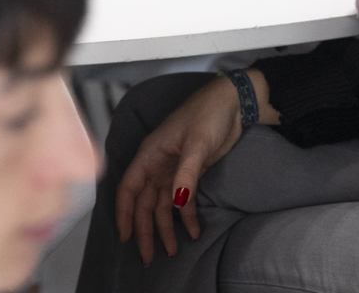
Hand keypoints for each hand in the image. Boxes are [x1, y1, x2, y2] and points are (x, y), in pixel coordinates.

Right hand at [116, 71, 277, 263]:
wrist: (234, 103)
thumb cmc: (208, 113)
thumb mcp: (197, 144)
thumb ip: (186, 174)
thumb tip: (176, 202)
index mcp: (151, 153)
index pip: (129, 186)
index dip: (124, 212)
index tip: (125, 235)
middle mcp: (157, 163)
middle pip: (144, 202)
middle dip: (145, 229)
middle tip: (148, 255)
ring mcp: (173, 169)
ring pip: (162, 204)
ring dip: (166, 227)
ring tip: (172, 250)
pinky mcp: (191, 172)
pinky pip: (183, 199)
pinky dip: (187, 216)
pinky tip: (194, 231)